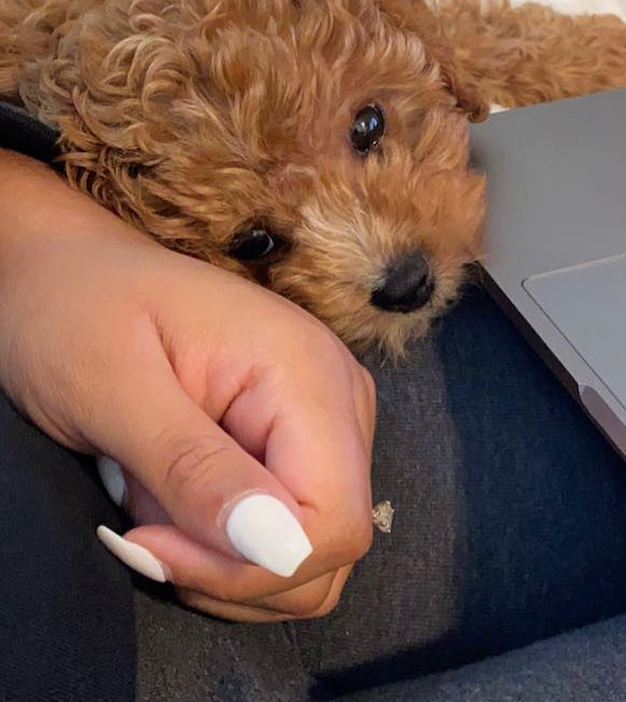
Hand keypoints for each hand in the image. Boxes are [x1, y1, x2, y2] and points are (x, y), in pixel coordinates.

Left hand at [0, 152, 375, 620]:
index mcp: (306, 371)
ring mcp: (328, 417)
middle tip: (143, 528)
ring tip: (156, 503)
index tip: (152, 546)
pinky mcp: (306, 438)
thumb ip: (193, 467)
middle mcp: (337, 394)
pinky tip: (178, 504)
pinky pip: (291, 531)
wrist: (73, 273)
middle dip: (233, 567)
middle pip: (331, 543)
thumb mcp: (112, 389)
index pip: (333, 519)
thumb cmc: (78, 311)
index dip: (250, 564)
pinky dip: (231, 546)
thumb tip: (275, 545)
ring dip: (227, 561)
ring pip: (313, 552)